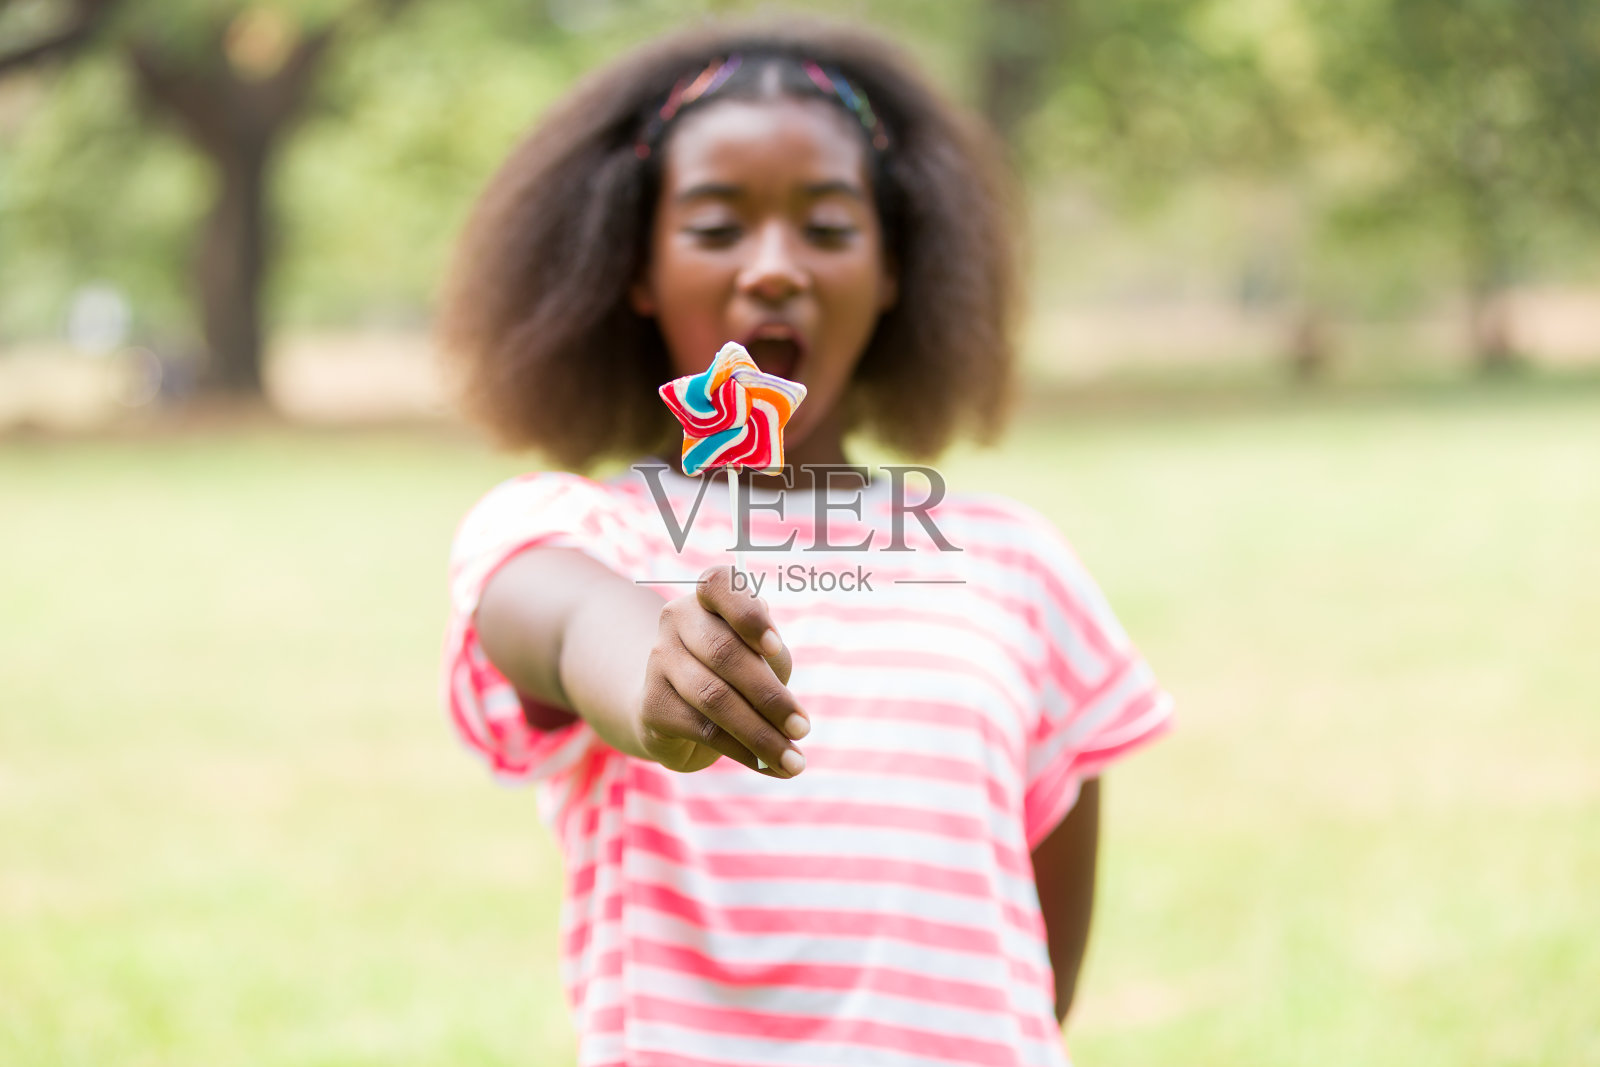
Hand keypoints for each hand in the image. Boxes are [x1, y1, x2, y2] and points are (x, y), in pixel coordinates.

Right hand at [635, 565, 808, 776]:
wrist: (675, 711)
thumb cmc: (734, 673)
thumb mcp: (759, 656)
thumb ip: (772, 659)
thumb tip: (783, 699)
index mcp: (707, 598)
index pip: (719, 584)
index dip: (747, 616)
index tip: (775, 648)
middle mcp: (676, 620)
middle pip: (725, 654)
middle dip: (771, 696)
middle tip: (804, 729)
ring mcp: (658, 661)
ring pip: (714, 698)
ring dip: (761, 734)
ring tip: (794, 762)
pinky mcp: (652, 704)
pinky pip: (703, 729)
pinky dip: (743, 751)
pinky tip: (769, 767)